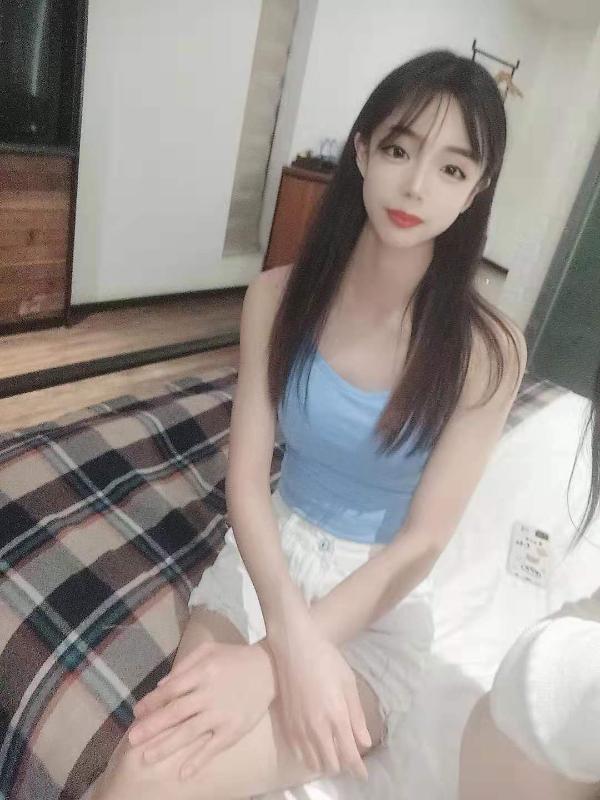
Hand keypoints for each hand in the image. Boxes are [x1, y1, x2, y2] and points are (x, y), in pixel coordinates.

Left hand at [127, 641, 273, 779]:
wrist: (271, 669)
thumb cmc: (235, 658)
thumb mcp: (210, 649)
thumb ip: (185, 664)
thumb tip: (161, 685)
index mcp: (203, 672)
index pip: (171, 690)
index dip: (152, 702)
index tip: (137, 712)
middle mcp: (210, 694)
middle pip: (175, 713)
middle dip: (152, 726)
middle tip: (132, 739)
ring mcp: (222, 714)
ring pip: (189, 732)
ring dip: (167, 746)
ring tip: (147, 757)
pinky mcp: (234, 729)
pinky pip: (213, 748)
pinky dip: (198, 761)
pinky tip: (183, 773)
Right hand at [267, 619, 370, 781]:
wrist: (294, 646)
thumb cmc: (326, 659)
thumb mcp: (348, 683)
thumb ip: (356, 716)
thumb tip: (364, 743)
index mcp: (336, 716)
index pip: (349, 756)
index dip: (357, 769)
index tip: (362, 775)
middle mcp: (317, 727)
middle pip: (330, 764)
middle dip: (342, 766)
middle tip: (348, 758)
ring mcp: (299, 726)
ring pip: (312, 761)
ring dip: (324, 762)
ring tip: (332, 753)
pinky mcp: (286, 722)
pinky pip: (297, 752)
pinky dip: (308, 755)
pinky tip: (314, 746)